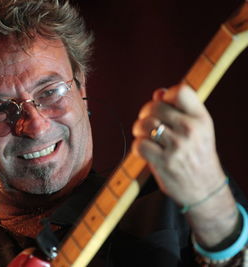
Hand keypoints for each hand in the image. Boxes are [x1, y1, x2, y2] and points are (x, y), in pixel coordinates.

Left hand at [132, 84, 237, 247]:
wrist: (205, 190)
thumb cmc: (196, 156)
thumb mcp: (197, 130)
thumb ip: (179, 110)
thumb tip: (158, 93)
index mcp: (201, 119)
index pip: (180, 92)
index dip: (165, 96)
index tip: (163, 106)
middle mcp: (190, 130)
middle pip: (155, 106)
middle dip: (145, 114)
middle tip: (147, 123)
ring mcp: (177, 146)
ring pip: (144, 125)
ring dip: (138, 130)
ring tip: (144, 137)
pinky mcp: (163, 162)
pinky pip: (139, 145)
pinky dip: (137, 147)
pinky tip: (145, 151)